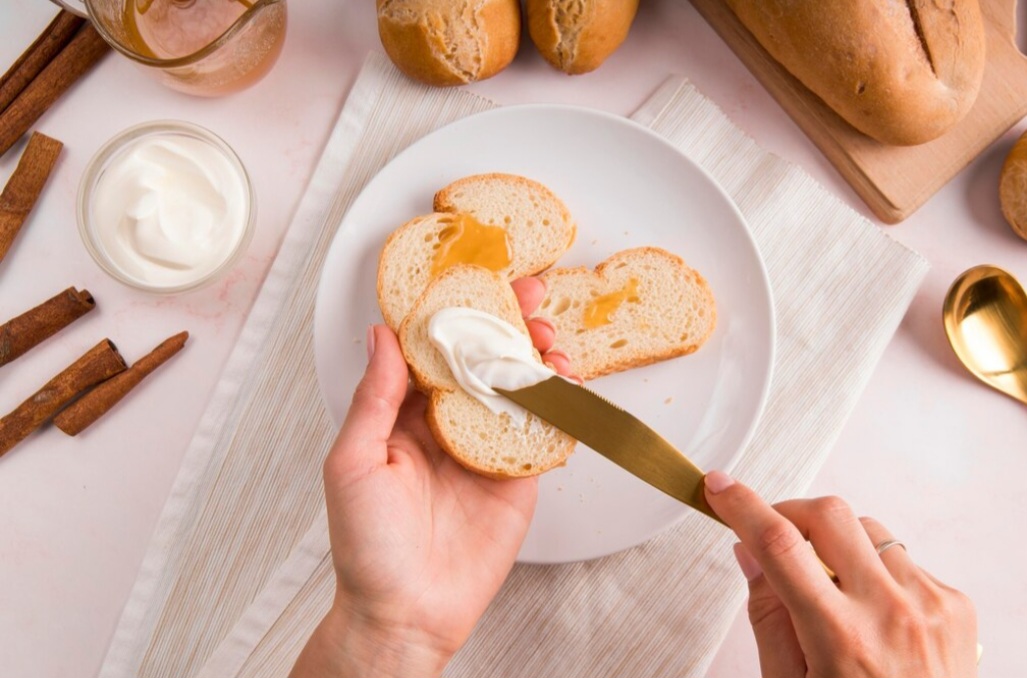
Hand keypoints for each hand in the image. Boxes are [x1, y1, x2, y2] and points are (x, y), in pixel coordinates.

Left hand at [290, 278, 569, 677]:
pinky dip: (559, 404)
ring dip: (536, 357)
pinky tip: (564, 381)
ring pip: (517, 388)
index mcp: (404, 415)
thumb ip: (374, 397)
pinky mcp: (518, 477)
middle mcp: (447, 424)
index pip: (434, 350)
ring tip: (549, 337)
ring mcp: (486, 448)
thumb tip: (380, 335)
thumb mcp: (353, 462)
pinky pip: (542, 432)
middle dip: (507, 324)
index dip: (456, 313)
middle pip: (483, 360)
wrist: (406, 614)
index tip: (475, 280)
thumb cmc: (366, 547)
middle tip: (529, 295)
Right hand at [704, 471, 977, 677]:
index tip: (720, 487)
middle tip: (772, 535)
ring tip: (831, 591)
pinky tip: (872, 612)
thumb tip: (749, 551)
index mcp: (840, 637)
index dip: (742, 506)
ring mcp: (929, 604)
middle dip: (790, 512)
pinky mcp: (955, 604)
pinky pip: (902, 558)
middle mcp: (890, 612)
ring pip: (868, 530)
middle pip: (829, 514)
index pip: (780, 546)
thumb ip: (767, 614)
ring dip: (837, 546)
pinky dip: (876, 572)